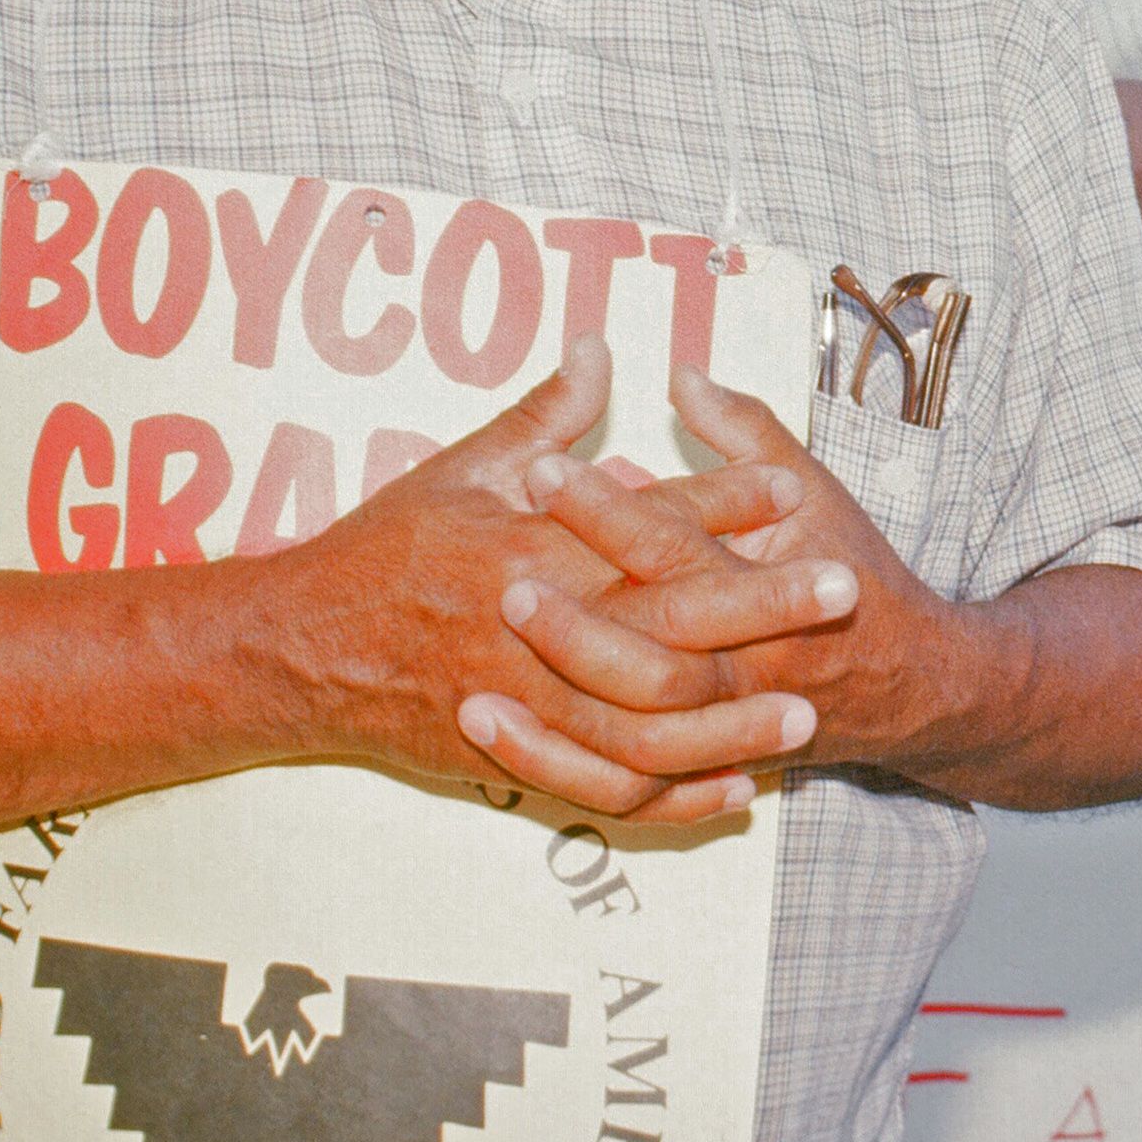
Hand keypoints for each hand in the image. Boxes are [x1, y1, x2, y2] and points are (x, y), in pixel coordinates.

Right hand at [269, 336, 848, 821]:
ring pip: (646, 727)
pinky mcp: (515, 762)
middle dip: (760, 606)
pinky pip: (607, 790)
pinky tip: (737, 788)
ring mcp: (526, 706)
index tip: (792, 488)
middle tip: (842, 589)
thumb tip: (601, 345)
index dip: (720, 504)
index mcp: (524, 548)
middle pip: (667, 623)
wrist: (299, 650)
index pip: (641, 522)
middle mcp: (532, 630)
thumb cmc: (385, 548)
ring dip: (732, 721)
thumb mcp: (462, 468)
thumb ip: (543, 413)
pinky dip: (675, 796)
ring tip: (808, 713)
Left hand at [519, 355, 974, 773]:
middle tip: (499, 574)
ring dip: (551, 695)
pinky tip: (484, 731)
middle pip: (646, 649)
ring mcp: (720, 727)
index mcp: (764, 586)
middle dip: (569, 615)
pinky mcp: (696, 767)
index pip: (670, 544)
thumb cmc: (850, 567)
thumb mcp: (809, 487)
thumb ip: (741, 430)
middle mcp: (743, 664)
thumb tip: (679, 373)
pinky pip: (617, 786)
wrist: (911, 681)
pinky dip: (551, 765)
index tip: (539, 469)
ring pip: (627, 730)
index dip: (603, 508)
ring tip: (481, 659)